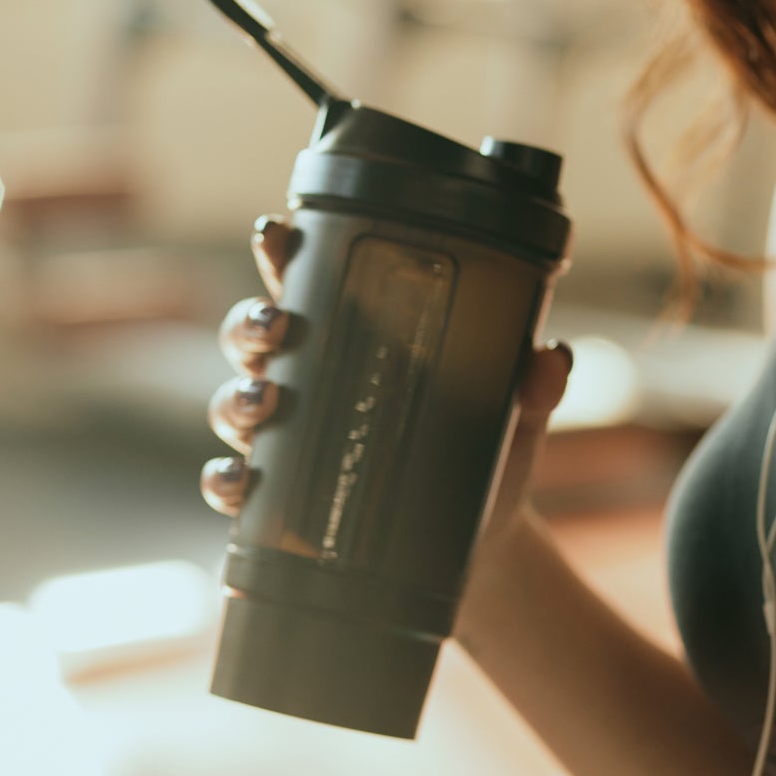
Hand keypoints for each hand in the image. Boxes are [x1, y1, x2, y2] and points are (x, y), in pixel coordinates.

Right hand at [201, 214, 577, 533]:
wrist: (480, 542)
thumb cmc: (487, 458)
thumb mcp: (515, 417)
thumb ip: (533, 385)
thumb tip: (552, 359)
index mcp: (357, 341)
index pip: (309, 284)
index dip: (283, 253)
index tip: (275, 232)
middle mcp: (312, 382)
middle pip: (254, 336)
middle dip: (251, 325)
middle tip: (275, 328)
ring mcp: (291, 440)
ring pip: (235, 402)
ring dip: (238, 397)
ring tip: (265, 401)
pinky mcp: (283, 500)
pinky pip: (232, 484)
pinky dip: (223, 481)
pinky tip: (236, 482)